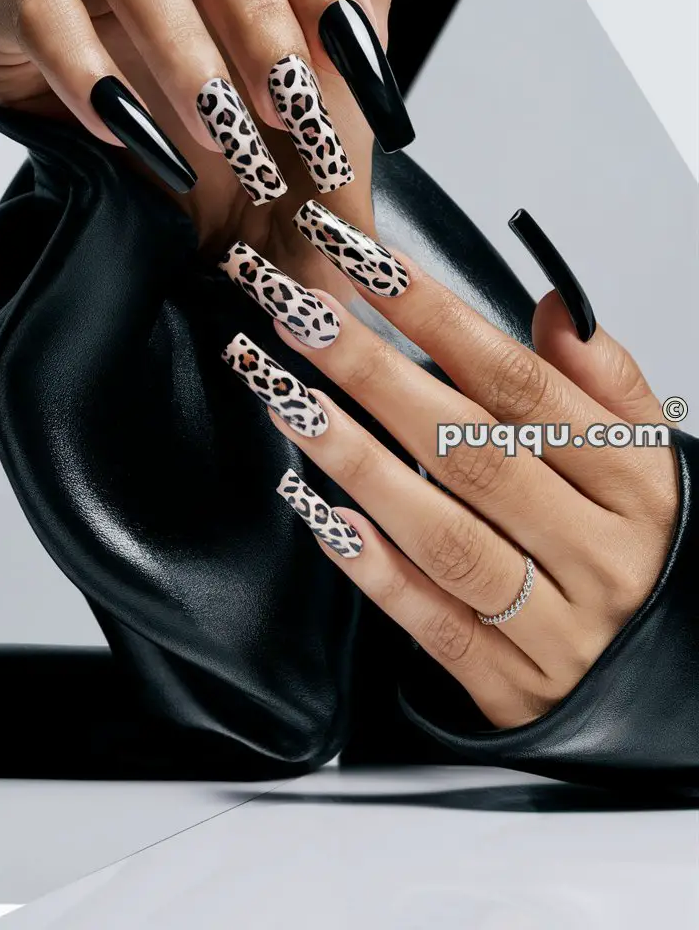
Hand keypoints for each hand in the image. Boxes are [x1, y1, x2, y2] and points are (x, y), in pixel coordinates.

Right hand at [0, 0, 413, 280]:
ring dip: (184, 48)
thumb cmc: (247, 128)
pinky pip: (39, 13)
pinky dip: (93, 78)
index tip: (351, 47)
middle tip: (287, 101)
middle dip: (257, 10)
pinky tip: (131, 132)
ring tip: (221, 130)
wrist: (171, 210)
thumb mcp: (320, 69)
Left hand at [221, 215, 678, 728]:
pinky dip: (376, 572)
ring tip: (290, 400)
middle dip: (377, 375)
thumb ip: (606, 383)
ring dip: (360, 463)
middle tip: (302, 316)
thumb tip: (555, 307)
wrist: (671, 679)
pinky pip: (435, 626)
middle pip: (472, 450)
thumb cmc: (643, 552)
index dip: (439, 318)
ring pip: (445, 535)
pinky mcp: (510, 686)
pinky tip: (321, 518)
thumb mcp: (652, 461)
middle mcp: (596, 552)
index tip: (369, 265)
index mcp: (633, 485)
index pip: (520, 385)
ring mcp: (555, 626)